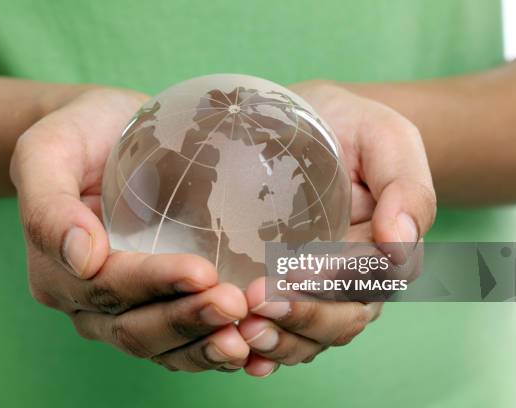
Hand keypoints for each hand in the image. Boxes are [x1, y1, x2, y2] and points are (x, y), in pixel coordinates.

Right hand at [10, 88, 248, 371]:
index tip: (202, 271)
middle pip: (135, 328)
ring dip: (204, 345)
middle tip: (235, 305)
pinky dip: (212, 349)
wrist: (103, 137)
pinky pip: (180, 343)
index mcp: (56, 270)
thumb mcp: (45, 151)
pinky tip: (250, 344)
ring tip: (249, 336)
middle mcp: (86, 302)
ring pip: (161, 346)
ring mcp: (122, 311)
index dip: (153, 283)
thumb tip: (82, 260)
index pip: (106, 287)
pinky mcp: (156, 306)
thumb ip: (49, 205)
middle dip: (186, 320)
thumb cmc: (76, 137)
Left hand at [238, 82, 436, 376]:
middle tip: (255, 306)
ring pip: (310, 336)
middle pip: (340, 319)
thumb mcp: (389, 141)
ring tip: (242, 332)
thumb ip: (406, 187)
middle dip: (301, 318)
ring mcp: (320, 291)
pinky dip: (263, 350)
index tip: (288, 276)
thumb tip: (399, 241)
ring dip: (279, 341)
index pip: (366, 280)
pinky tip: (239, 353)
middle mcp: (356, 279)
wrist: (318, 125)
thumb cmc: (356, 131)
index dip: (331, 282)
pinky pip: (282, 331)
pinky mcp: (286, 292)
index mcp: (384, 249)